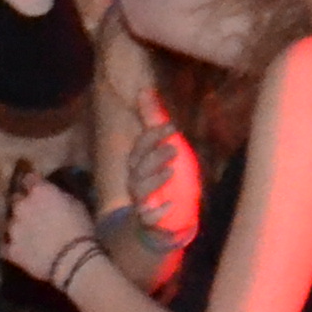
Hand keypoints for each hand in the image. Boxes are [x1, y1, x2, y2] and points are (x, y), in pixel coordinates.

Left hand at [0, 161, 97, 287]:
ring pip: (11, 223)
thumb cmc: (80, 229)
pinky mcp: (11, 249)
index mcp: (39, 192)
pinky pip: (8, 246)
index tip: (35, 187)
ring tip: (30, 235)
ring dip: (19, 226)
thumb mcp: (76, 204)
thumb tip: (54, 195)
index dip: (32, 183)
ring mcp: (13, 228)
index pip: (28, 179)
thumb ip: (59, 196)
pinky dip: (15, 246)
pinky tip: (22, 250)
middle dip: (23, 205)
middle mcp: (21, 206)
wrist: (73, 260)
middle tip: (34, 213)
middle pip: (16, 200)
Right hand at [126, 105, 203, 249]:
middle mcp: (137, 182)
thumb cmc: (169, 180)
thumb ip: (155, 122)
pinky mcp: (150, 221)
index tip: (172, 128)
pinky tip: (170, 205)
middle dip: (153, 156)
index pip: (140, 147)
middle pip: (136, 167)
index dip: (153, 136)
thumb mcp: (167, 150)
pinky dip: (157, 213)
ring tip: (171, 171)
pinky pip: (147, 218)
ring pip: (138, 189)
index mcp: (141, 164)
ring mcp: (142, 202)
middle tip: (174, 148)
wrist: (172, 222)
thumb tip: (144, 89)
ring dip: (154, 179)